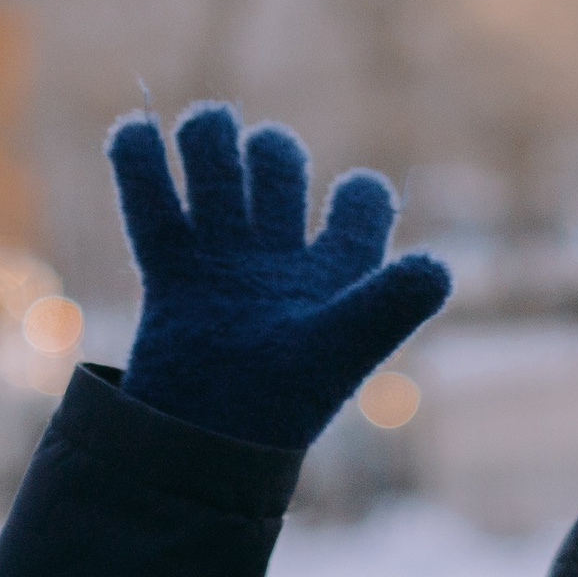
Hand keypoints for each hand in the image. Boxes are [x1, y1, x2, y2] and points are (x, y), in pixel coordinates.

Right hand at [107, 104, 451, 450]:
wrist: (203, 440)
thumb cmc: (284, 400)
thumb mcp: (347, 347)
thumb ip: (395, 305)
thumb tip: (439, 267)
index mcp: (335, 276)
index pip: (362, 201)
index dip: (360, 195)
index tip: (344, 211)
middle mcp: (281, 261)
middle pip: (276, 161)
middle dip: (268, 149)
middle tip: (252, 175)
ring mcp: (223, 260)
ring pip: (214, 161)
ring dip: (206, 136)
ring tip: (199, 145)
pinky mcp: (170, 269)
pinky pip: (149, 190)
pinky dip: (138, 152)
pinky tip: (139, 137)